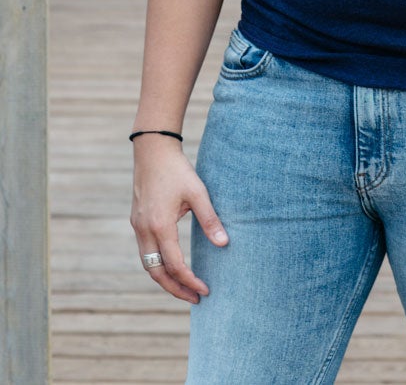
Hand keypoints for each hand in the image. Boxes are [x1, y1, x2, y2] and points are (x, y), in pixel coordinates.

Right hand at [130, 136, 227, 302]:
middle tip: (195, 299)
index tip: (205, 290)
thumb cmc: (177, 170)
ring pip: (148, 264)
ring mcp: (138, 226)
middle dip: (175, 289)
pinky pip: (145, 252)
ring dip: (165, 279)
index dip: (190, 281)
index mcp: (160, 226)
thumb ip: (210, 219)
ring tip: (184, 287)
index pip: (175, 265)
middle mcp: (145, 230)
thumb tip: (224, 244)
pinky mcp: (137, 221)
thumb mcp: (198, 192)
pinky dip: (157, 265)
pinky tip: (171, 264)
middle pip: (157, 272)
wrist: (152, 151)